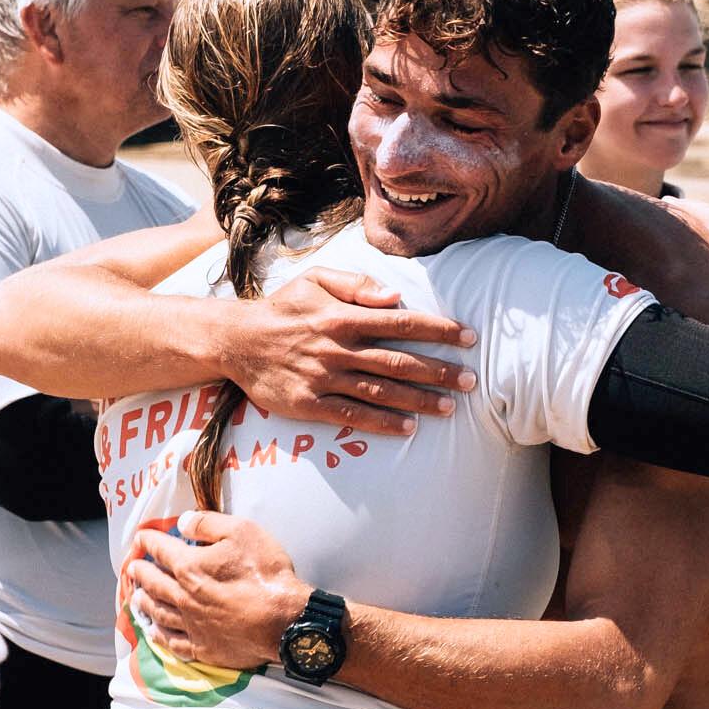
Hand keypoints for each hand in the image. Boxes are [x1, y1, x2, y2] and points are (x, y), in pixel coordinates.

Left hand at [128, 511, 307, 669]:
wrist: (284, 621)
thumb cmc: (265, 573)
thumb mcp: (242, 532)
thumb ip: (208, 524)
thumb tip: (182, 522)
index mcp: (190, 567)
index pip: (161, 550)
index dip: (148, 541)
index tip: (141, 538)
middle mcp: (183, 596)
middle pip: (153, 583)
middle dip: (141, 573)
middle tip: (133, 569)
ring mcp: (192, 624)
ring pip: (158, 613)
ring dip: (144, 603)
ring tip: (136, 598)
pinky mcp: (203, 647)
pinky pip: (172, 642)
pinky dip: (159, 636)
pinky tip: (155, 633)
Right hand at [233, 272, 477, 433]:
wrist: (236, 340)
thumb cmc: (283, 308)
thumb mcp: (316, 280)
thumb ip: (357, 286)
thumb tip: (396, 296)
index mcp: (343, 316)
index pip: (403, 323)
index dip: (440, 330)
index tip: (469, 338)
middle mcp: (338, 348)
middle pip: (399, 361)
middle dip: (440, 371)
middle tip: (472, 381)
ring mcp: (324, 378)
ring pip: (381, 391)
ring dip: (419, 400)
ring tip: (450, 408)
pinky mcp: (309, 404)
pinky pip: (352, 416)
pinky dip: (382, 423)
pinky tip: (408, 428)